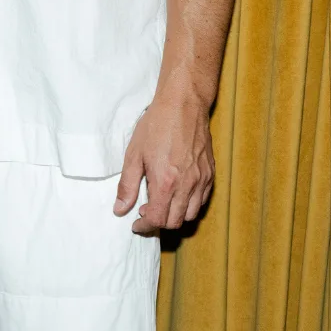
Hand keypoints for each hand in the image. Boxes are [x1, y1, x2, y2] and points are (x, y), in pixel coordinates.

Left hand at [113, 91, 214, 234]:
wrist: (183, 104)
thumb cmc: (156, 125)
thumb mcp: (134, 154)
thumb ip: (127, 185)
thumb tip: (120, 209)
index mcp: (165, 182)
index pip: (157, 219)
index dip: (144, 226)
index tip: (136, 223)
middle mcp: (187, 185)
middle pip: (175, 222)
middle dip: (158, 223)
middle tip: (145, 211)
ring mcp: (201, 180)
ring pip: (191, 215)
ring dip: (175, 216)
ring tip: (161, 203)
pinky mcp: (210, 173)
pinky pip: (202, 200)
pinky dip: (189, 205)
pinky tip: (177, 194)